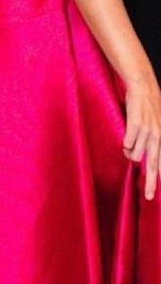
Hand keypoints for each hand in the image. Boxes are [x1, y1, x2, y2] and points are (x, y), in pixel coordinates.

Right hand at [123, 72, 160, 199]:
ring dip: (130, 152)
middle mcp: (158, 137)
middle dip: (150, 183)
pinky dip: (125, 142)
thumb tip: (140, 156)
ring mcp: (148, 132)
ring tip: (130, 142)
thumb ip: (153, 141)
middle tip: (148, 197)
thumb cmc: (149, 105)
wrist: (143, 86)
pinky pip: (127, 143)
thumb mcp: (157, 124)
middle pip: (153, 166)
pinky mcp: (136, 126)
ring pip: (134, 155)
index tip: (157, 192)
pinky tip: (127, 134)